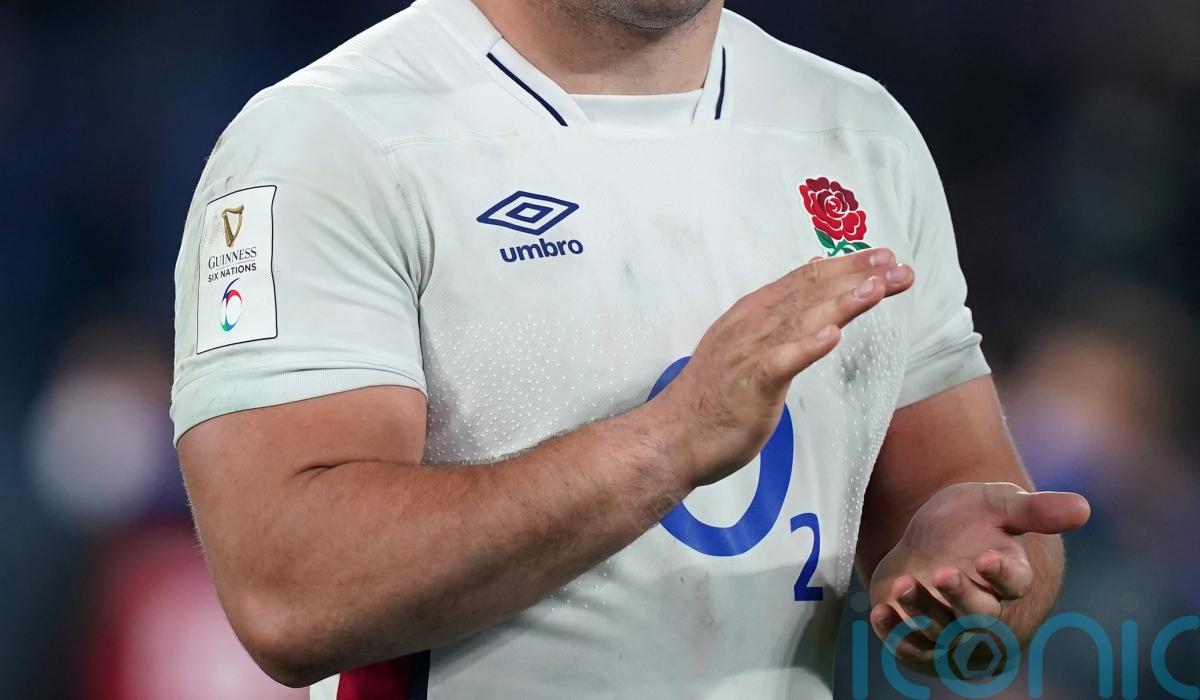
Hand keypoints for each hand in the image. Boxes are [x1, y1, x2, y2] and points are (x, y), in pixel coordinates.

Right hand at [651, 248, 912, 487]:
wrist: (673, 436)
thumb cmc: (713, 396)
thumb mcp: (744, 345)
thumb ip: (776, 316)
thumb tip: (809, 281)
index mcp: (752, 313)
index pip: (805, 280)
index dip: (846, 266)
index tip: (883, 257)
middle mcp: (752, 325)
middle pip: (811, 292)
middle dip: (857, 277)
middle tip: (898, 265)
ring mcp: (750, 353)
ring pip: (801, 320)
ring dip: (841, 302)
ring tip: (876, 288)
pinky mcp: (751, 384)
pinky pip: (781, 362)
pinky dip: (806, 347)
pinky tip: (832, 336)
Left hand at [867, 482, 1090, 670]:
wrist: (933, 543)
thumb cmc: (971, 522)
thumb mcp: (997, 504)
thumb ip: (1033, 509)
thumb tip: (1084, 508)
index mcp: (1012, 578)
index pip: (1016, 584)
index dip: (1003, 574)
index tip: (988, 557)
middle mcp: (989, 611)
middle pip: (981, 616)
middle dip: (961, 597)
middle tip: (942, 571)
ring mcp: (954, 631)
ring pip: (943, 633)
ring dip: (923, 611)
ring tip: (902, 583)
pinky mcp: (922, 642)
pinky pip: (912, 651)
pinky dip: (896, 636)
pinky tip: (881, 612)